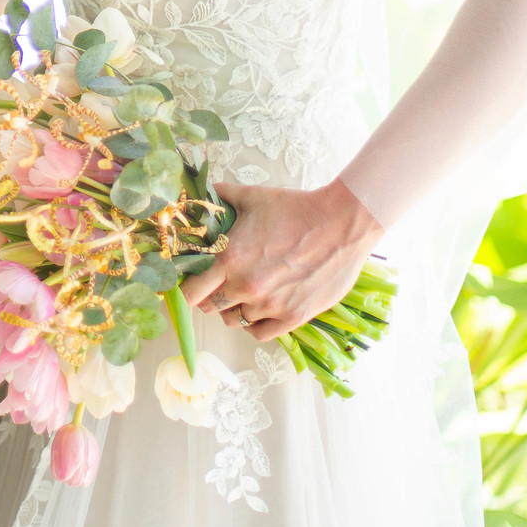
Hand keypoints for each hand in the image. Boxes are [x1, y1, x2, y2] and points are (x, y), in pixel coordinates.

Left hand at [182, 177, 383, 340]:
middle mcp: (246, 286)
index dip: (186, 288)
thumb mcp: (252, 196)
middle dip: (209, 295)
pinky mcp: (293, 317)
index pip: (190, 292)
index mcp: (229, 258)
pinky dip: (255, 324)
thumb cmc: (294, 208)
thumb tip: (199, 193)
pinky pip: (259, 333)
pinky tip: (260, 308)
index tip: (190, 280)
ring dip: (234, 308)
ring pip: (234, 321)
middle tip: (219, 282)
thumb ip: (221, 197)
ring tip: (244, 290)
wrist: (340, 223)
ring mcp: (270, 305)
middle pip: (209, 308)